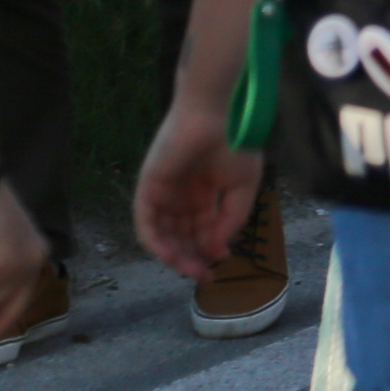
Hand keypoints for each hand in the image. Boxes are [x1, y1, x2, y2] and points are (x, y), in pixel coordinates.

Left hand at [132, 96, 264, 281]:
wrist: (215, 115)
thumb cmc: (233, 143)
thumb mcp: (243, 187)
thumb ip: (231, 218)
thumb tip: (218, 248)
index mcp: (203, 192)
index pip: (201, 228)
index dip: (210, 249)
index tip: (221, 265)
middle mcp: (181, 195)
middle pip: (181, 235)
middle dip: (192, 257)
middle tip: (204, 275)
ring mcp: (163, 193)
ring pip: (163, 234)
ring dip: (175, 255)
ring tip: (190, 269)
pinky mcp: (147, 189)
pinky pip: (146, 223)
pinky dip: (156, 242)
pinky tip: (171, 256)